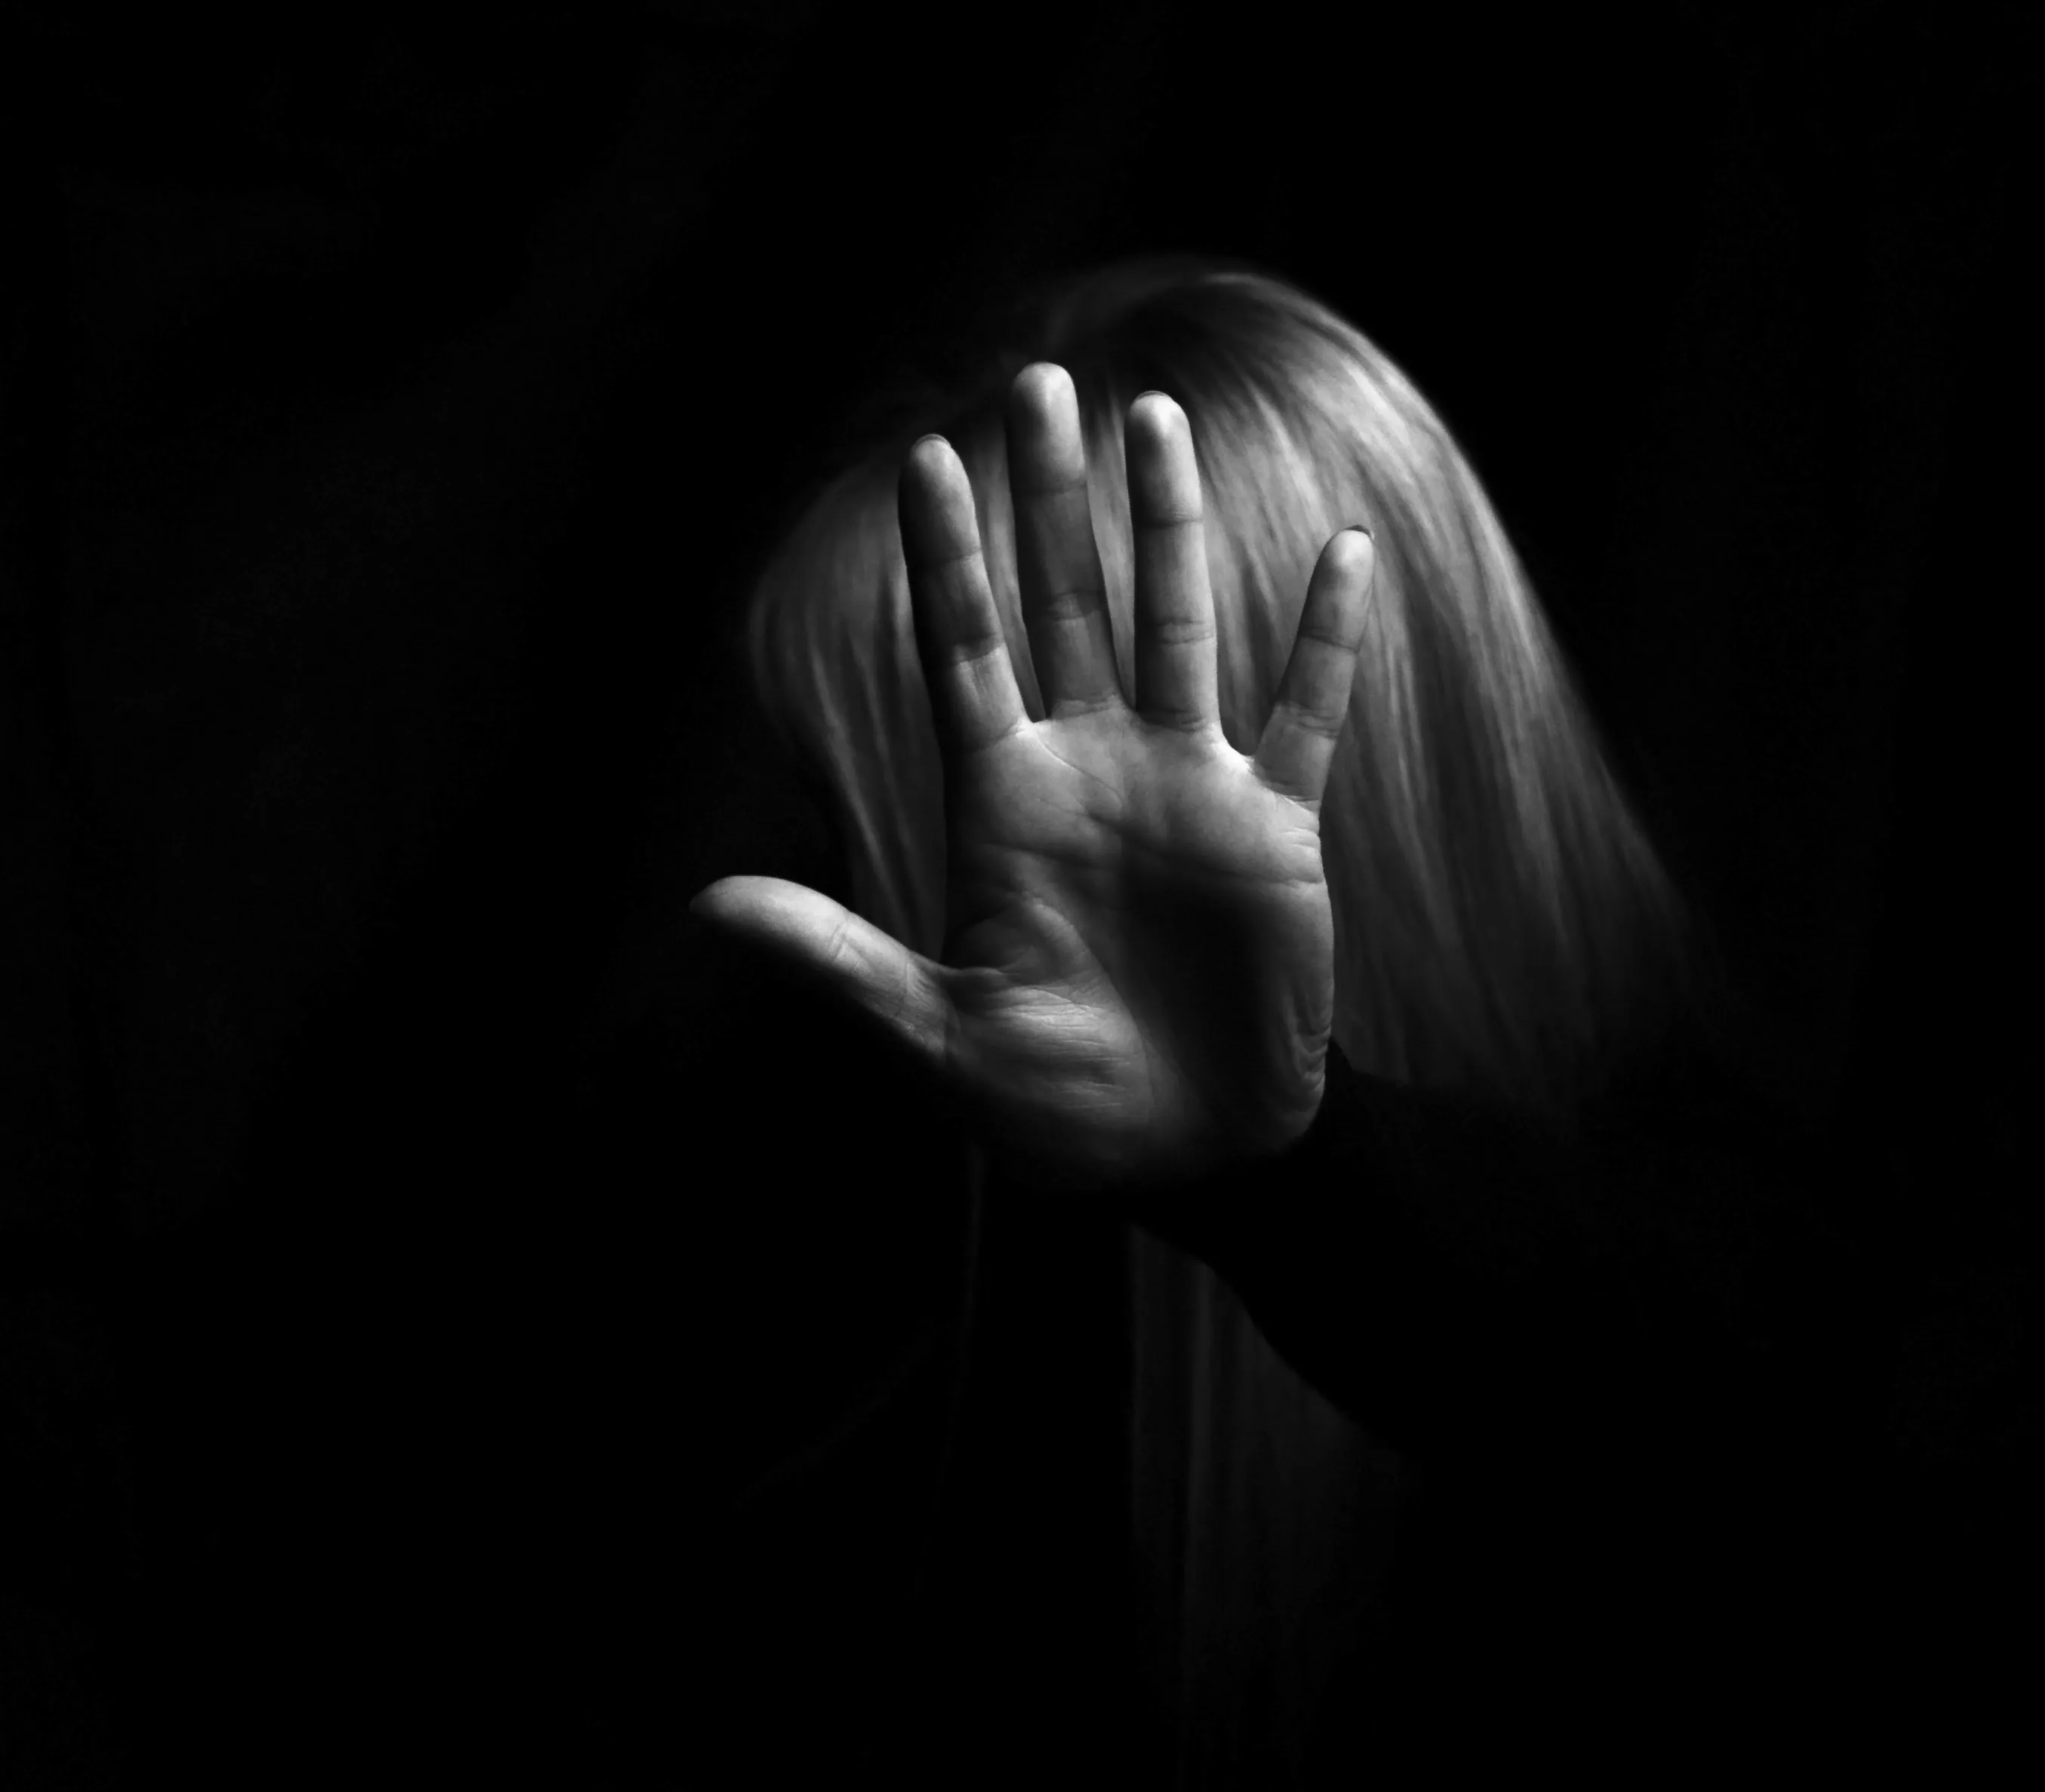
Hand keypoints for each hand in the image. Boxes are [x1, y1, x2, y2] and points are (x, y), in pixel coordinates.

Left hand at [695, 365, 1372, 1192]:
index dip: (946, 558)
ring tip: (1154, 419)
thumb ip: (835, 964)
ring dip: (1166, 526)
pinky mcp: (1272, 829)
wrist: (1179, 1157)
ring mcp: (1182, 788)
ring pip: (1172, 626)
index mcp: (999, 806)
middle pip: (1060, 604)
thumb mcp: (932, 1040)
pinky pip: (1303, 714)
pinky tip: (1339, 551)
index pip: (961, 652)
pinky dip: (1323, 640)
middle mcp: (1086, 771)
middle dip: (1047, 497)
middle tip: (1037, 381)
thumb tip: (706, 908)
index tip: (925, 456)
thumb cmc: (1048, 1109)